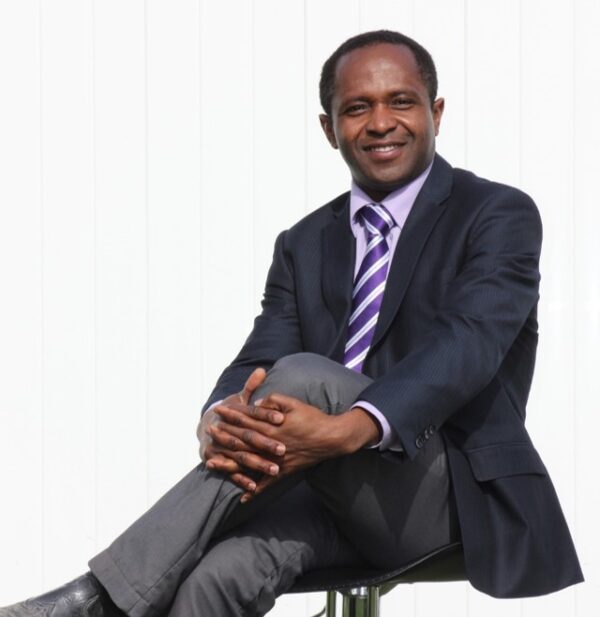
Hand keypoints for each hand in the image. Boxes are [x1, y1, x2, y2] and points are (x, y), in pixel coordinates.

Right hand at [197, 368, 285, 492]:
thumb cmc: (230, 413)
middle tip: (283, 449)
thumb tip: (261, 370)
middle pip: (247, 436)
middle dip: (264, 443)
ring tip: (274, 469)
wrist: (205, 427)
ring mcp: (218, 446)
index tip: (281, 419)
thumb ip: (251, 386)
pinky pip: (230, 471)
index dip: (265, 415)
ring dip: (256, 464)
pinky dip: (241, 479)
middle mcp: (224, 429)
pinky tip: (254, 486)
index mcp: (232, 413)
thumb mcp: (238, 399)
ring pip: (240, 456)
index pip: (251, 413)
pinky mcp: (215, 459)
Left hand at [216, 394, 378, 501]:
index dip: (231, 415)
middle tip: (208, 432)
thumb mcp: (293, 402)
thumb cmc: (313, 418)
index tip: (218, 412)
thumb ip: (273, 401)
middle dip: (224, 436)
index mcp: (271, 427)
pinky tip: (243, 497)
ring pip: (248, 463)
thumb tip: (258, 403)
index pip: (246, 420)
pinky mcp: (284, 471)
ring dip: (229, 464)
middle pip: (242, 441)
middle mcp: (270, 444)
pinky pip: (267, 483)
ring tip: (212, 463)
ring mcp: (275, 460)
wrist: (331, 438)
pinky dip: (255, 491)